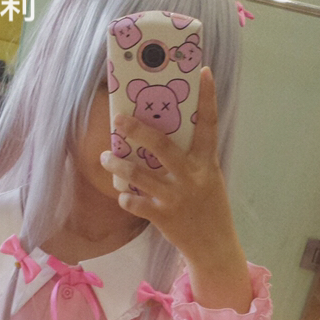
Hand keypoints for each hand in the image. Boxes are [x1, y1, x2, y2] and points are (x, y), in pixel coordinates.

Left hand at [101, 68, 236, 256]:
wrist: (214, 247)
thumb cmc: (210, 208)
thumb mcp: (209, 178)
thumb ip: (191, 159)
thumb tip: (160, 137)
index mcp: (207, 162)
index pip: (209, 124)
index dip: (208, 97)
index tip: (203, 72)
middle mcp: (191, 177)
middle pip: (161, 146)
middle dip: (137, 130)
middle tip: (118, 118)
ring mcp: (175, 197)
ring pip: (139, 175)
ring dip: (118, 165)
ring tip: (106, 156)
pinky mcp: (162, 217)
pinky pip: (135, 203)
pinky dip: (126, 198)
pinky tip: (122, 194)